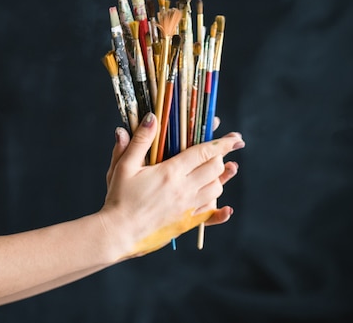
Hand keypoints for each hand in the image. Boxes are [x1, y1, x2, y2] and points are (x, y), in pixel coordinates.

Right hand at [100, 113, 243, 259]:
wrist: (117, 233)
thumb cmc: (118, 198)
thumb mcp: (124, 166)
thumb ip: (140, 141)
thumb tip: (152, 118)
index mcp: (171, 172)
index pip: (204, 152)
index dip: (222, 143)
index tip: (235, 139)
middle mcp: (184, 189)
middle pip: (215, 169)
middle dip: (220, 158)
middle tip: (217, 153)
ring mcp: (188, 207)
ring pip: (216, 189)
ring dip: (219, 179)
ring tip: (216, 172)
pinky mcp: (187, 223)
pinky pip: (211, 215)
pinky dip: (220, 210)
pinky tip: (226, 208)